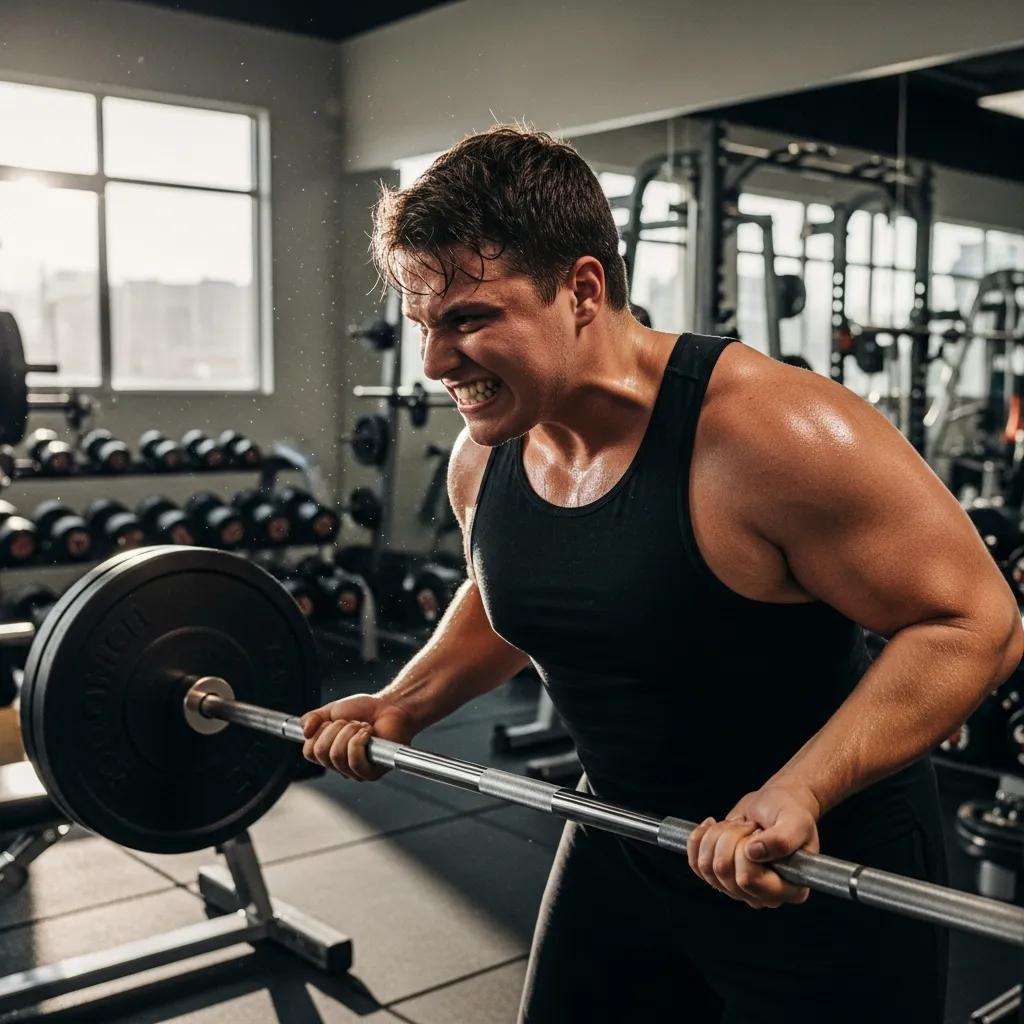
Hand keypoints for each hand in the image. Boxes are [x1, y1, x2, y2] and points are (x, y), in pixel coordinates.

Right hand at [301, 693, 419, 780]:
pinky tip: (368, 733)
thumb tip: (304, 731)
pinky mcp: (371, 772)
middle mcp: (339, 765)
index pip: (309, 752)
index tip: (332, 721)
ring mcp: (355, 771)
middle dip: (336, 729)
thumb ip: (313, 718)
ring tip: (362, 726)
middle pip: (321, 753)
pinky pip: (355, 762)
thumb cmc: (365, 710)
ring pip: (337, 755)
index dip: (318, 732)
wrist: (390, 707)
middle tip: (351, 722)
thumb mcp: (332, 710)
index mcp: (328, 753)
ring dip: (350, 732)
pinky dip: (360, 741)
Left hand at [686, 782, 820, 908]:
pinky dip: (700, 838)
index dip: (744, 850)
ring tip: (737, 825)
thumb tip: (753, 853)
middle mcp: (763, 895)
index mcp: (789, 890)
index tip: (758, 831)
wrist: (776, 804)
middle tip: (749, 825)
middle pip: (723, 871)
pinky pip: (696, 863)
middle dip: (730, 838)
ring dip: (717, 835)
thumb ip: (781, 840)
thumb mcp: (795, 821)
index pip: (747, 879)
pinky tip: (713, 824)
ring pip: (707, 867)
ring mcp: (740, 888)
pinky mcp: (722, 877)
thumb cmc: (792, 812)